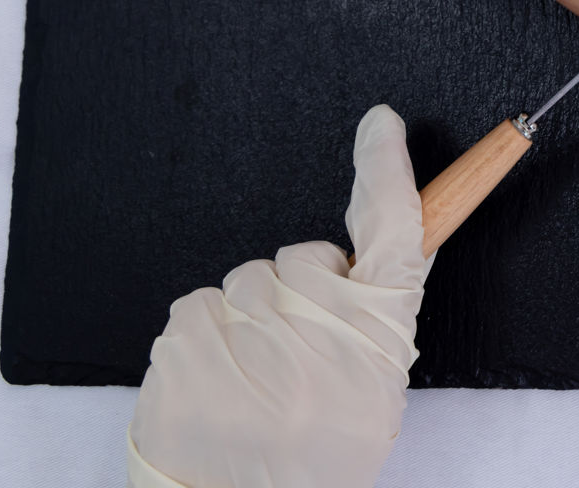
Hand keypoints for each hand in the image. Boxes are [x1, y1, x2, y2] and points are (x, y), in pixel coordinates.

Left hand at [127, 105, 428, 487]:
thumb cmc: (309, 463)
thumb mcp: (372, 396)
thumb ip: (372, 324)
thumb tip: (361, 260)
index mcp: (377, 339)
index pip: (394, 232)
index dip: (387, 171)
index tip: (381, 124)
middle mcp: (316, 326)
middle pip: (305, 259)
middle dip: (300, 293)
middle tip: (296, 361)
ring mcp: (247, 330)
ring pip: (247, 283)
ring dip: (250, 321)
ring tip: (251, 387)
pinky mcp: (185, 340)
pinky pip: (199, 308)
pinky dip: (206, 340)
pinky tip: (216, 388)